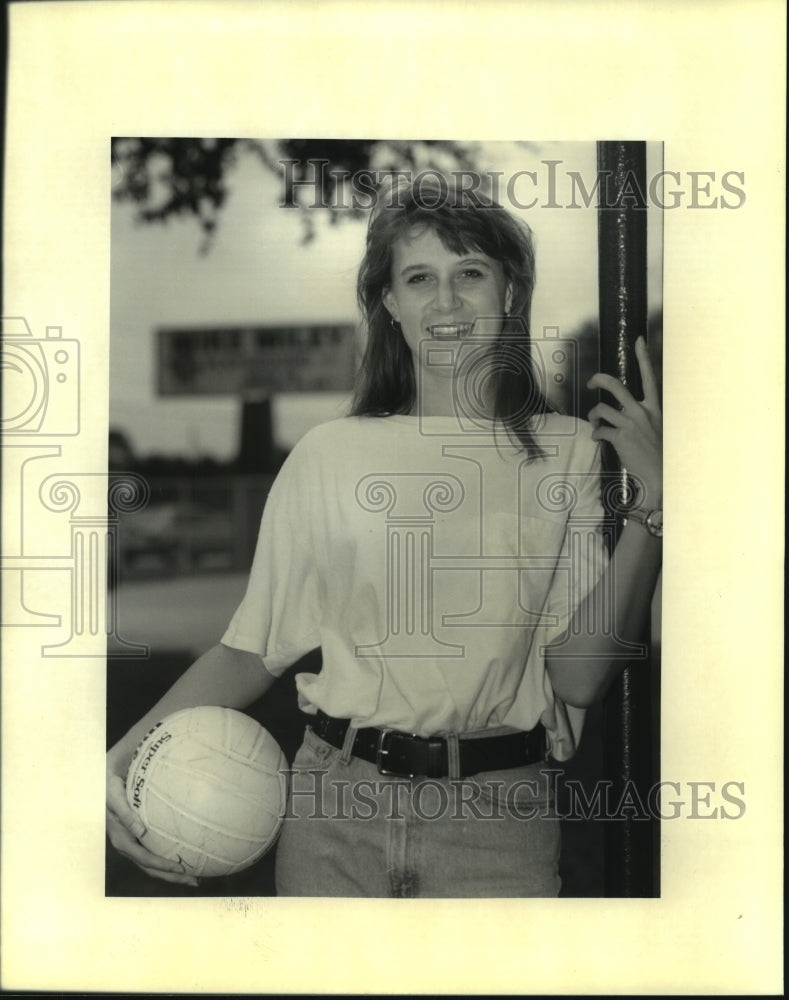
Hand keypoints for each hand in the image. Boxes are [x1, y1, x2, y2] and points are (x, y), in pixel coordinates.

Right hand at [106, 757, 199, 886]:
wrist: (105, 781)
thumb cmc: (110, 787)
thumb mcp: (115, 798)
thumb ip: (126, 815)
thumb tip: (141, 832)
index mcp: (122, 840)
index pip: (145, 859)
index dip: (163, 866)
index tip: (181, 869)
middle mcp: (128, 846)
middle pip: (151, 868)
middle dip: (172, 877)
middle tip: (195, 882)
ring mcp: (133, 843)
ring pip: (153, 864)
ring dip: (172, 872)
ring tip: (194, 876)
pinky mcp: (138, 838)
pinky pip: (153, 853)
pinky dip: (167, 859)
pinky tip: (183, 858)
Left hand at [587, 336, 662, 506]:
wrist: (660, 475)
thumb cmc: (658, 453)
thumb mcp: (657, 428)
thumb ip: (643, 416)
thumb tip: (624, 411)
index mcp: (654, 407)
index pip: (649, 376)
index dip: (643, 357)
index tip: (638, 339)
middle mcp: (642, 412)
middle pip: (615, 386)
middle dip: (598, 380)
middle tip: (590, 384)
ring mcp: (630, 424)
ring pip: (601, 409)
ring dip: (593, 416)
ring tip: (595, 422)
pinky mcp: (620, 438)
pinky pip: (599, 430)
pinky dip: (596, 434)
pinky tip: (598, 438)